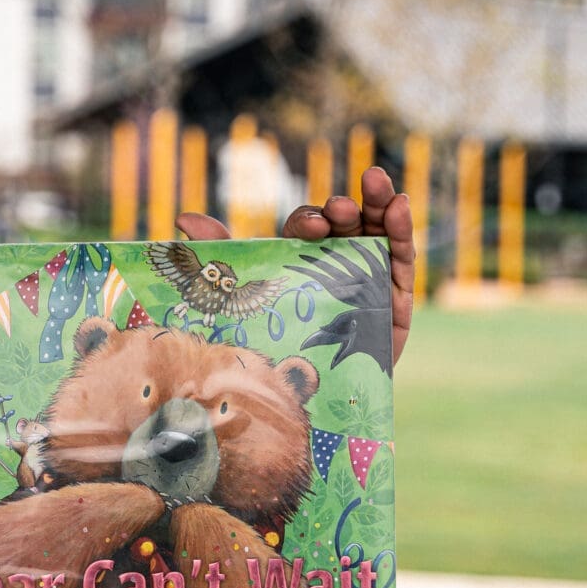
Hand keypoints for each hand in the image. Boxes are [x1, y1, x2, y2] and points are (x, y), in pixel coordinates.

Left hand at [177, 165, 415, 366]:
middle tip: (340, 208)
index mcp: (302, 258)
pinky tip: (401, 205)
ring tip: (377, 182)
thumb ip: (222, 255)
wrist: (306, 404)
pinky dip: (403, 230)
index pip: (308, 227)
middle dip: (346, 208)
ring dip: (379, 204)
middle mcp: (338, 261)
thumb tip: (183, 218)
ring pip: (377, 232)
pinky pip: (402, 260)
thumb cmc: (273, 347)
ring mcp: (370, 277)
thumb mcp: (244, 299)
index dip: (309, 220)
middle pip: (346, 222)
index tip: (309, 226)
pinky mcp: (396, 300)